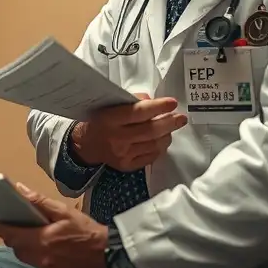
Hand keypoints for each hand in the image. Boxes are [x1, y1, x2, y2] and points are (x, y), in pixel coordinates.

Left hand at [0, 184, 108, 267]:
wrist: (110, 255)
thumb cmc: (87, 231)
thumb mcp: (64, 211)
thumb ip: (39, 202)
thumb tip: (20, 190)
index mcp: (42, 241)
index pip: (11, 236)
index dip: (2, 228)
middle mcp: (42, 259)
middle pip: (17, 249)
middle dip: (15, 239)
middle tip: (19, 229)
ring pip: (28, 260)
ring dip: (28, 249)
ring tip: (37, 238)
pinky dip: (41, 259)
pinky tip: (51, 252)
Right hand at [71, 94, 185, 171]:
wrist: (86, 145)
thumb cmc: (100, 119)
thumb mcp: (110, 105)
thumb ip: (131, 101)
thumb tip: (153, 101)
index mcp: (110, 119)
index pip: (138, 112)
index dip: (158, 107)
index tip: (172, 102)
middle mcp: (116, 138)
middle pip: (150, 130)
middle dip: (170, 123)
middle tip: (181, 118)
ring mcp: (122, 154)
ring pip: (154, 145)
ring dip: (167, 135)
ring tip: (170, 128)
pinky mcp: (127, 166)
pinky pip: (151, 157)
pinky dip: (160, 148)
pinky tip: (161, 140)